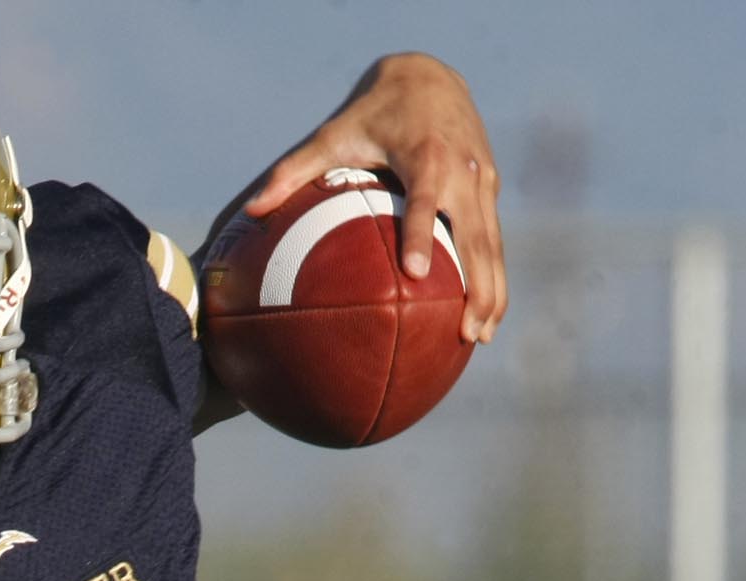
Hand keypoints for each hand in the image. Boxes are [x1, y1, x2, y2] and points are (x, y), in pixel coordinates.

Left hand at [243, 52, 506, 339]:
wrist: (429, 77)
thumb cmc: (373, 114)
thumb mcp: (332, 134)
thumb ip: (293, 170)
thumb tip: (251, 208)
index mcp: (425, 155)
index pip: (427, 200)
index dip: (422, 235)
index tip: (415, 274)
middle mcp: (461, 169)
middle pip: (476, 235)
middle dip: (476, 285)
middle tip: (465, 332)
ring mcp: (482, 180)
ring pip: (493, 244)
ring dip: (492, 292)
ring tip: (479, 338)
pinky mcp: (490, 189)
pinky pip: (494, 240)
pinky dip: (494, 277)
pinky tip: (485, 316)